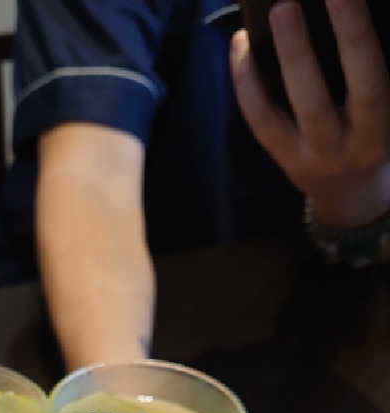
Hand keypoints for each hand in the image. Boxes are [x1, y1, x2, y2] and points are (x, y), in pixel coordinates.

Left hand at [231, 0, 389, 226]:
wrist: (354, 191)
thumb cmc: (375, 132)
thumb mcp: (387, 112)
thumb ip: (369, 78)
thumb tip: (347, 17)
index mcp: (376, 133)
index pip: (369, 84)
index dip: (355, 38)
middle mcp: (339, 149)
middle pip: (313, 103)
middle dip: (298, 52)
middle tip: (284, 5)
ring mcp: (303, 157)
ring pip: (273, 117)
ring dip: (257, 71)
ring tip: (253, 26)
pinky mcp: (279, 157)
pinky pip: (256, 120)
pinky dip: (244, 81)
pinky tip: (240, 44)